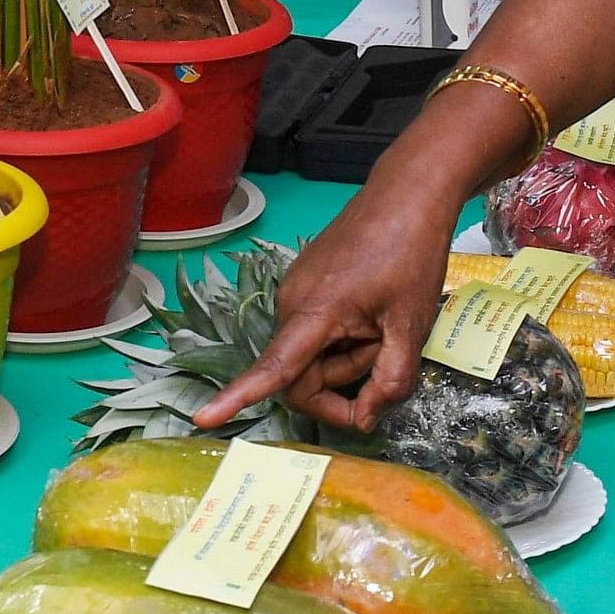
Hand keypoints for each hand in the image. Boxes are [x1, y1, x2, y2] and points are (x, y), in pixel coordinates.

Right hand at [190, 160, 463, 431]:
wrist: (407, 194)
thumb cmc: (411, 256)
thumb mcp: (411, 325)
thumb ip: (391, 380)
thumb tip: (365, 419)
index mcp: (313, 311)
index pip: (274, 368)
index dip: (239, 397)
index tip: (203, 419)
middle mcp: (291, 302)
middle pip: (302, 373)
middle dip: (343, 381)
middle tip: (386, 357)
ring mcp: (297, 290)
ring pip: (314, 353)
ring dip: (348, 356)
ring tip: (385, 325)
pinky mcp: (307, 284)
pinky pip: (317, 331)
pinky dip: (345, 337)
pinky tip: (374, 312)